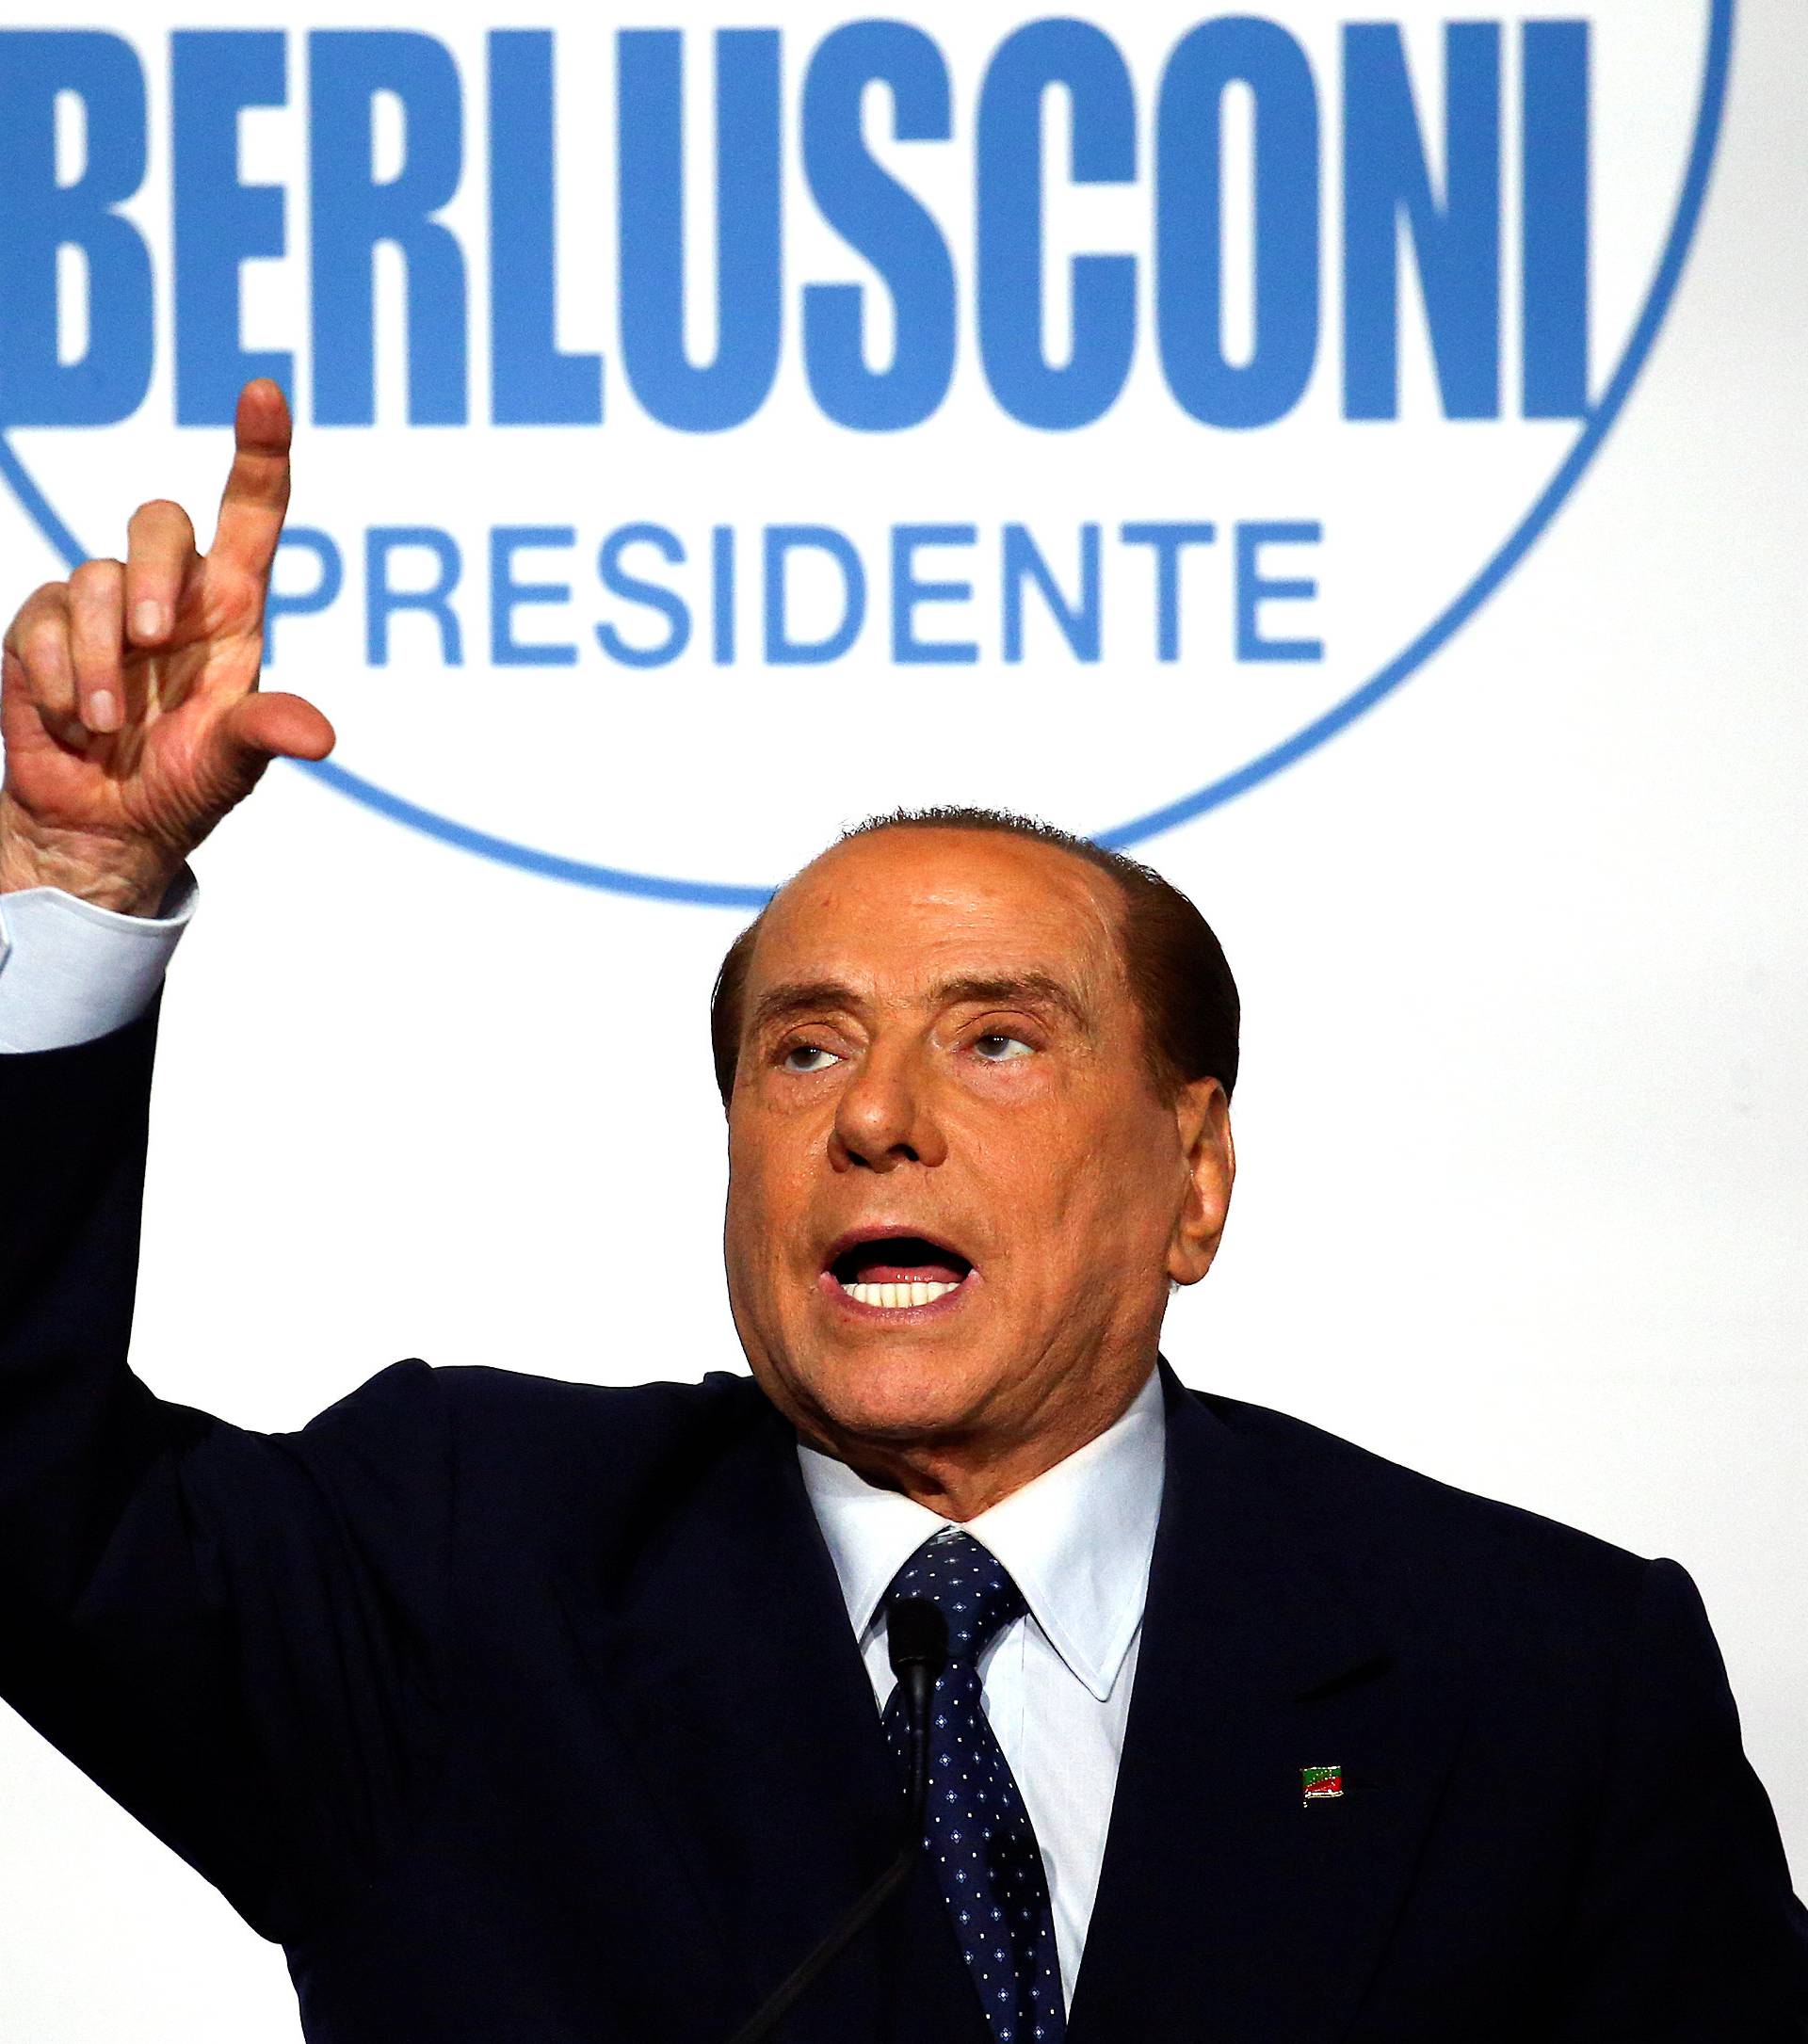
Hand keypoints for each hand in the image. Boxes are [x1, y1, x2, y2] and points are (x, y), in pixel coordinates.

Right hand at [0, 379, 334, 914]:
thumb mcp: (235, 765)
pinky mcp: (40, 627)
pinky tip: (73, 721)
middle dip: (152, 572)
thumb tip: (320, 736)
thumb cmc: (186, 783)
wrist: (108, 825)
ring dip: (98, 659)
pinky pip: (38, 618)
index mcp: (231, 608)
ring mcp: (102, 606)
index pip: (251, 512)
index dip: (259, 450)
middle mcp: (169, 593)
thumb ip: (268, 734)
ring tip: (110, 725)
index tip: (265, 392)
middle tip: (152, 640)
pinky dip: (55, 675)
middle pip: (157, 522)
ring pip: (92, 578)